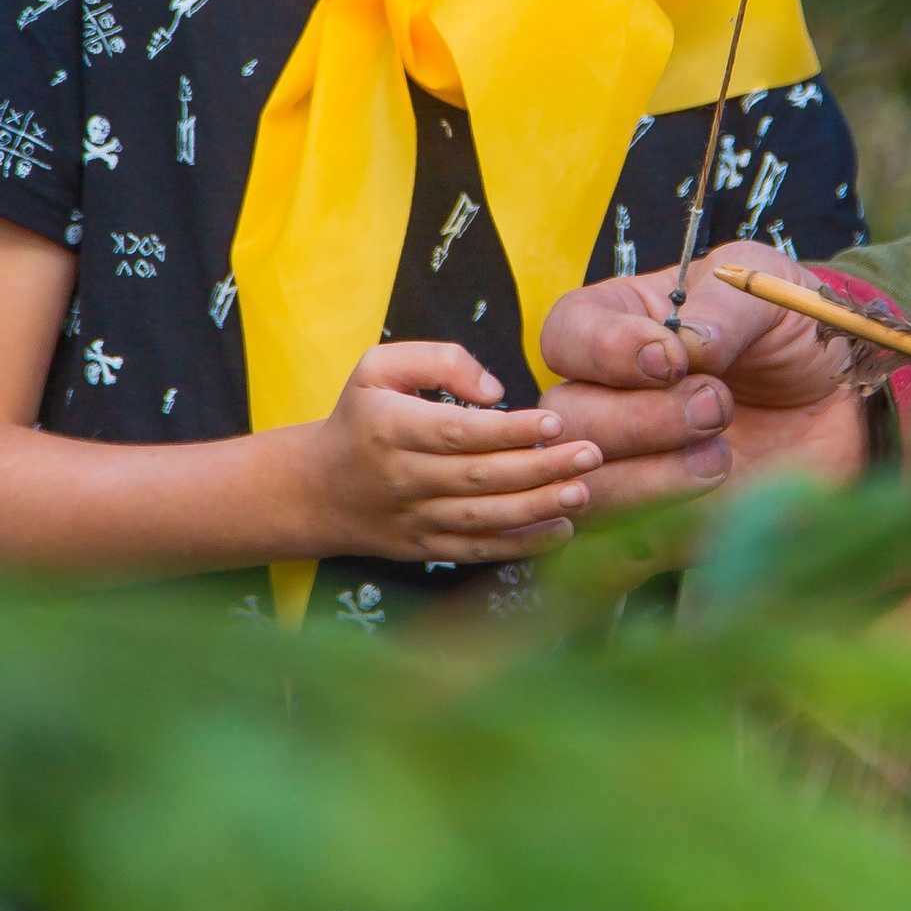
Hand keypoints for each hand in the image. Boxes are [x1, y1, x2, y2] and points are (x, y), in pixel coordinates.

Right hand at [300, 342, 604, 565]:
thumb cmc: (362, 417)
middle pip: (480, 477)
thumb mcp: (377, 367)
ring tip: (583, 491)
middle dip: (541, 468)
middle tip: (591, 453)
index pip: (459, 432)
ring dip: (539, 508)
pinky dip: (521, 546)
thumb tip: (496, 390)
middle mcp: (403, 478)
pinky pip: (478, 550)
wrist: (319, 489)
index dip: (510, 430)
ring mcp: (414, 519)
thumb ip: (438, 359)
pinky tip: (560, 530)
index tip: (555, 420)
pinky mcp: (425, 548)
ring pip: (484, 518)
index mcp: (391, 429)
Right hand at [540, 256, 865, 509]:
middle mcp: (608, 396)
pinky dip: (652, 535)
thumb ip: (723, 308)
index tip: (671, 360)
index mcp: (620, 323)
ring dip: (648, 479)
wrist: (847, 406)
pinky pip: (617, 552)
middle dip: (637, 418)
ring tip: (721, 458)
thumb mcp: (767, 292)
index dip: (605, 350)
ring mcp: (627, 466)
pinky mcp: (656, 528)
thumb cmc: (794, 332)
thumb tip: (686, 345)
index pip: (567, 334)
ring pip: (585, 487)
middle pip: (567, 418)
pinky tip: (709, 504)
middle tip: (715, 406)